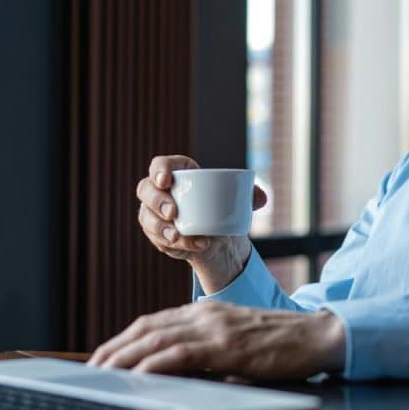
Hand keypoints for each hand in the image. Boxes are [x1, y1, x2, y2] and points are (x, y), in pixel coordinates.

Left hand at [86, 301, 346, 379]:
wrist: (316, 336)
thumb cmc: (280, 344)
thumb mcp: (236, 344)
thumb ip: (207, 352)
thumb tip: (176, 374)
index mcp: (206, 312)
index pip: (153, 322)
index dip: (123, 339)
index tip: (103, 356)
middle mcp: (205, 314)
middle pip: (146, 328)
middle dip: (114, 348)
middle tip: (91, 368)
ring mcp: (215, 326)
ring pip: (157, 338)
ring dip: (125, 356)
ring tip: (103, 373)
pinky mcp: (227, 345)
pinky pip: (182, 353)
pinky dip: (156, 363)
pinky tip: (140, 375)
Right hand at [137, 155, 266, 291]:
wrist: (216, 234)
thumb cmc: (221, 207)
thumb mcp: (236, 199)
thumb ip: (250, 195)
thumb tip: (262, 198)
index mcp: (178, 172)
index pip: (161, 164)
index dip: (159, 169)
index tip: (166, 180)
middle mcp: (159, 190)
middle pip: (146, 189)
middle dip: (157, 201)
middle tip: (173, 212)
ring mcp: (154, 213)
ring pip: (146, 217)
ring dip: (160, 227)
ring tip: (177, 235)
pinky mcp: (155, 233)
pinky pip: (156, 238)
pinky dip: (175, 243)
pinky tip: (193, 245)